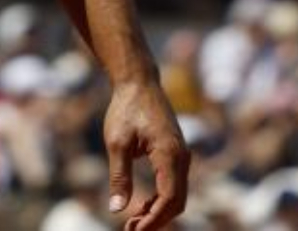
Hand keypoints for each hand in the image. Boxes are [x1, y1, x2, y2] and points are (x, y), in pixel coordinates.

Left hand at [104, 77, 189, 230]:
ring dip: (158, 212)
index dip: (154, 220)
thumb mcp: (117, 143)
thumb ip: (119, 177)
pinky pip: (174, 184)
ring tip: (132, 222)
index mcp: (169, 153)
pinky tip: (141, 205)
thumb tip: (116, 209)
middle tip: (130, 230)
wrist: (138, 82)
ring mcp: (181, 155)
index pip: (169, 198)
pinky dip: (160, 199)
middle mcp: (181, 156)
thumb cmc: (126, 109)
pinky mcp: (176, 153)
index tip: (134, 231)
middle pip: (177, 202)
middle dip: (156, 220)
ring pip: (177, 195)